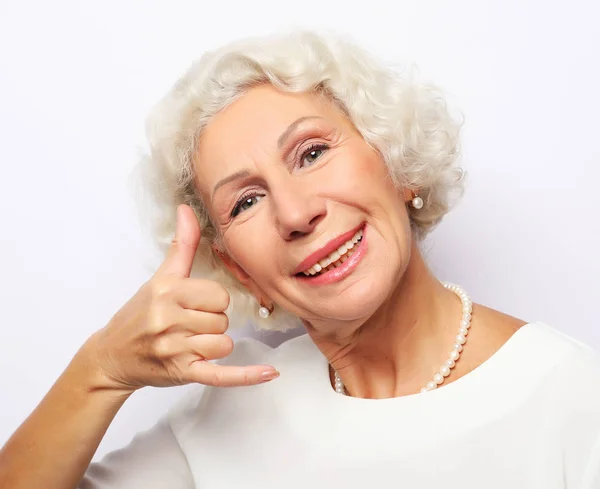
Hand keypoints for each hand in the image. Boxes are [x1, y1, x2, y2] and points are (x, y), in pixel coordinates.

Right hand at [84, 204, 278, 393]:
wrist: (112, 355)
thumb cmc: (139, 314)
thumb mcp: (160, 278)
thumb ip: (181, 245)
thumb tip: (186, 209)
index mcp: (168, 292)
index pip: (219, 295)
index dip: (212, 301)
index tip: (194, 305)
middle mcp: (169, 320)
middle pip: (223, 319)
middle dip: (212, 322)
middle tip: (187, 325)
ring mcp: (175, 349)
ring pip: (225, 344)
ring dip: (214, 345)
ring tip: (189, 342)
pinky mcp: (182, 373)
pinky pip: (222, 374)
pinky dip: (247, 375)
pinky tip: (271, 372)